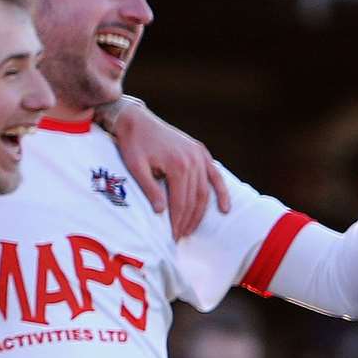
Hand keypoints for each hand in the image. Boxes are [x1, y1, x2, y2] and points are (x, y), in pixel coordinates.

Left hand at [106, 98, 230, 240]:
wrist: (136, 120)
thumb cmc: (133, 144)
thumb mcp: (136, 168)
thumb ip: (149, 189)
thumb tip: (161, 213)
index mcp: (177, 165)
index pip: (181, 203)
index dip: (177, 222)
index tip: (171, 237)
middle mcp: (193, 160)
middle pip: (194, 200)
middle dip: (187, 221)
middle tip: (178, 237)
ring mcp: (199, 155)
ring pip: (205, 191)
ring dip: (200, 213)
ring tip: (190, 229)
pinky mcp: (200, 152)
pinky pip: (215, 175)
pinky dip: (221, 192)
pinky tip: (225, 209)